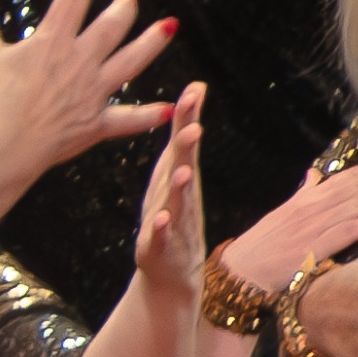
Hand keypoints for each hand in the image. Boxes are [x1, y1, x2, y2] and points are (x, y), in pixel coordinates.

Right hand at [0, 0, 179, 178]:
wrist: (2, 145)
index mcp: (52, 41)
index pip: (72, 0)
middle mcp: (79, 62)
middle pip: (110, 27)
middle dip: (123, 10)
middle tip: (130, 1)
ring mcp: (92, 92)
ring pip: (130, 62)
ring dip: (151, 43)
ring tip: (168, 28)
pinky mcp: (96, 123)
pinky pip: (128, 119)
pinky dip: (149, 115)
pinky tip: (171, 109)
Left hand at [131, 85, 207, 289]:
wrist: (173, 270)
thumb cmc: (172, 210)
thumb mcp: (175, 167)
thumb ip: (182, 131)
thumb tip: (197, 86)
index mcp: (180, 174)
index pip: (186, 141)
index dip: (189, 116)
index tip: (195, 90)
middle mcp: (182, 195)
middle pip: (187, 167)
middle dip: (189, 148)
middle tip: (193, 127)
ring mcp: (175, 222)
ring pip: (179, 202)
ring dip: (181, 188)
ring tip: (182, 172)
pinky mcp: (162, 247)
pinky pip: (162, 237)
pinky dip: (162, 228)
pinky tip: (160, 220)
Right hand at [216, 141, 357, 293]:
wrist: (242, 271)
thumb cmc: (263, 245)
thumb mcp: (284, 212)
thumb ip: (304, 194)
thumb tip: (314, 175)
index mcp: (312, 196)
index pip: (354, 174)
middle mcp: (317, 204)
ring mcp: (317, 223)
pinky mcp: (317, 246)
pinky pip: (351, 229)